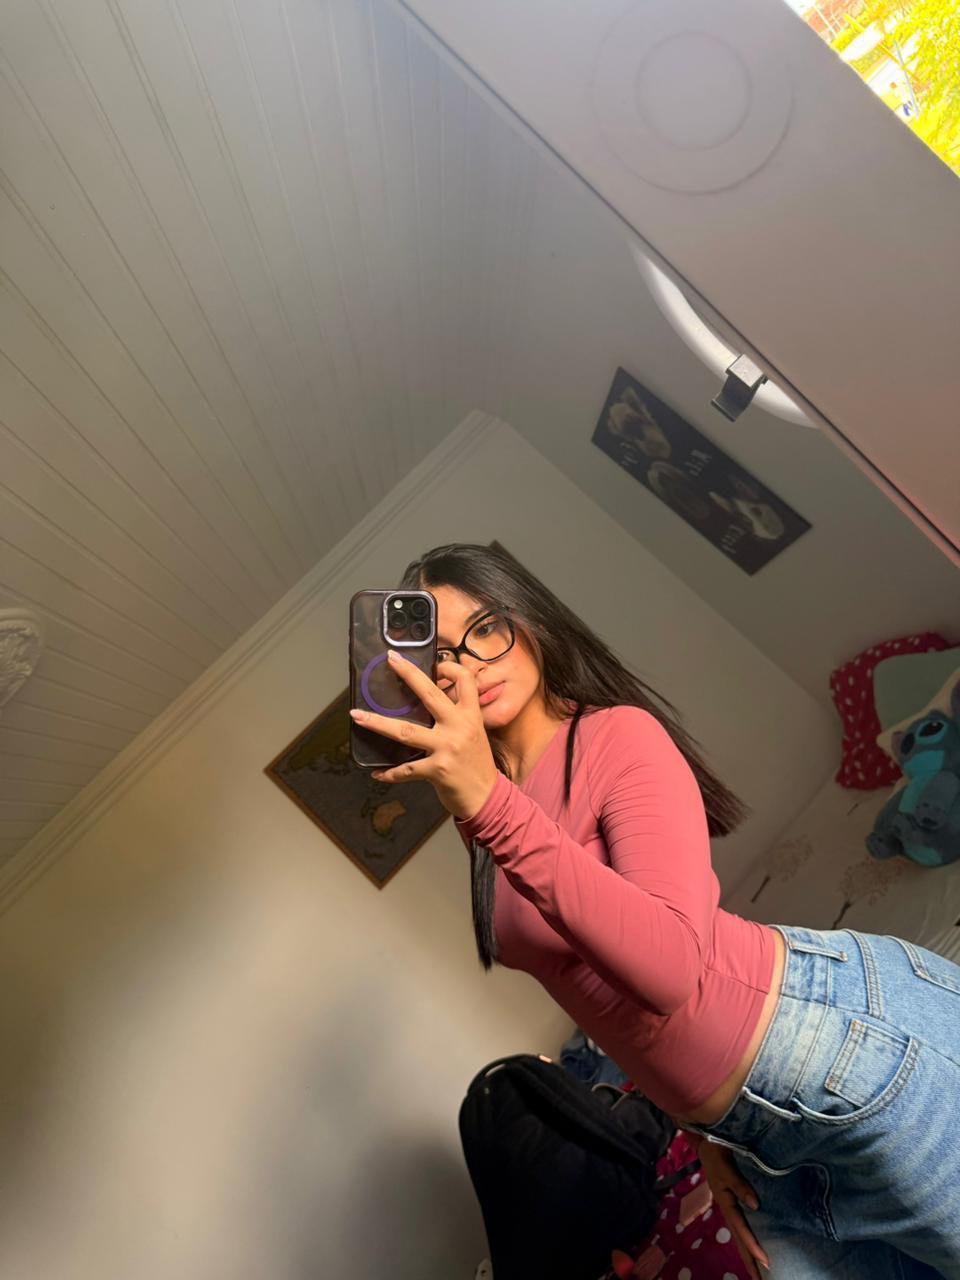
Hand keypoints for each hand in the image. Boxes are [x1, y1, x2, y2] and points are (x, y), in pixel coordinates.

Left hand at [349, 651, 498, 819]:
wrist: (488, 798)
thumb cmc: (477, 765)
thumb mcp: (475, 734)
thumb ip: (457, 717)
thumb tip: (431, 704)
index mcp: (471, 715)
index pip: (466, 680)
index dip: (451, 668)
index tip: (436, 664)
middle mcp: (460, 727)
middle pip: (430, 694)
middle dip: (409, 674)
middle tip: (391, 660)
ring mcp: (447, 748)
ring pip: (406, 731)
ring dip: (378, 723)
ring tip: (357, 716)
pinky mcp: (437, 770)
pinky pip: (406, 770)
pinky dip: (389, 773)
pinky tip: (377, 773)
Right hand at [697, 1140, 769, 1278]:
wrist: (705, 1137)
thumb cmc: (715, 1150)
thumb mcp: (724, 1166)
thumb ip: (739, 1184)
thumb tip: (756, 1205)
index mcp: (724, 1201)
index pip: (741, 1229)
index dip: (753, 1246)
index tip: (766, 1263)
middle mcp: (727, 1206)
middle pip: (739, 1238)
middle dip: (749, 1259)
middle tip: (761, 1279)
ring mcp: (729, 1203)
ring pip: (740, 1233)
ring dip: (748, 1251)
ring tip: (759, 1269)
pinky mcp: (732, 1197)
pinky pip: (741, 1222)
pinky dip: (747, 1235)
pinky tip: (753, 1240)